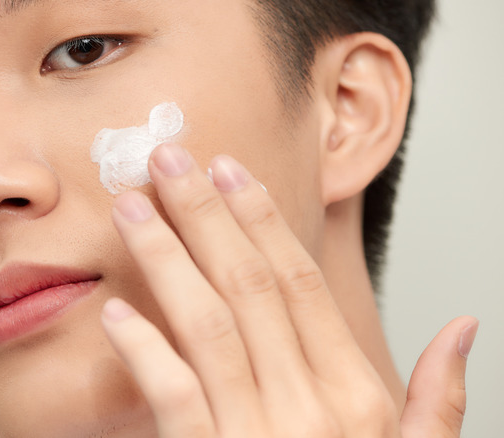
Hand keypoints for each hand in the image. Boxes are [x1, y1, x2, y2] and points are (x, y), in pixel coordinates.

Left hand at [101, 143, 477, 436]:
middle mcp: (310, 407)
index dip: (259, 221)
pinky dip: (145, 353)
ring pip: (208, 326)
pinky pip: (174, 400)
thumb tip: (463, 325)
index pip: (300, 284)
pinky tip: (117, 312)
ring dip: (167, 260)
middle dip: (204, 215)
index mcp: (356, 396)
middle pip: (250, 286)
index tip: (226, 172)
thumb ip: (439, 401)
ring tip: (133, 208)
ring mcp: (258, 437)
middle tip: (166, 160)